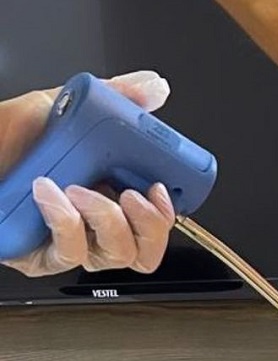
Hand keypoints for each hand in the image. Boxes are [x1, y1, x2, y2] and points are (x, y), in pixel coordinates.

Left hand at [0, 71, 175, 276]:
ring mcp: (74, 244)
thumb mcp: (64, 105)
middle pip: (146, 252)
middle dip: (149, 225)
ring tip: (77, 186)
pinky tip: (48, 192)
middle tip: (131, 196)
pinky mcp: (46, 258)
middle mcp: (95, 225)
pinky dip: (65, 220)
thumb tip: (154, 89)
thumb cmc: (10, 137)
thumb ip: (115, 96)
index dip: (167, 213)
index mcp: (112, 192)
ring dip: (104, 218)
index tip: (162, 189)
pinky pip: (71, 252)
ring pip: (116, 254)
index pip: (156, 221)